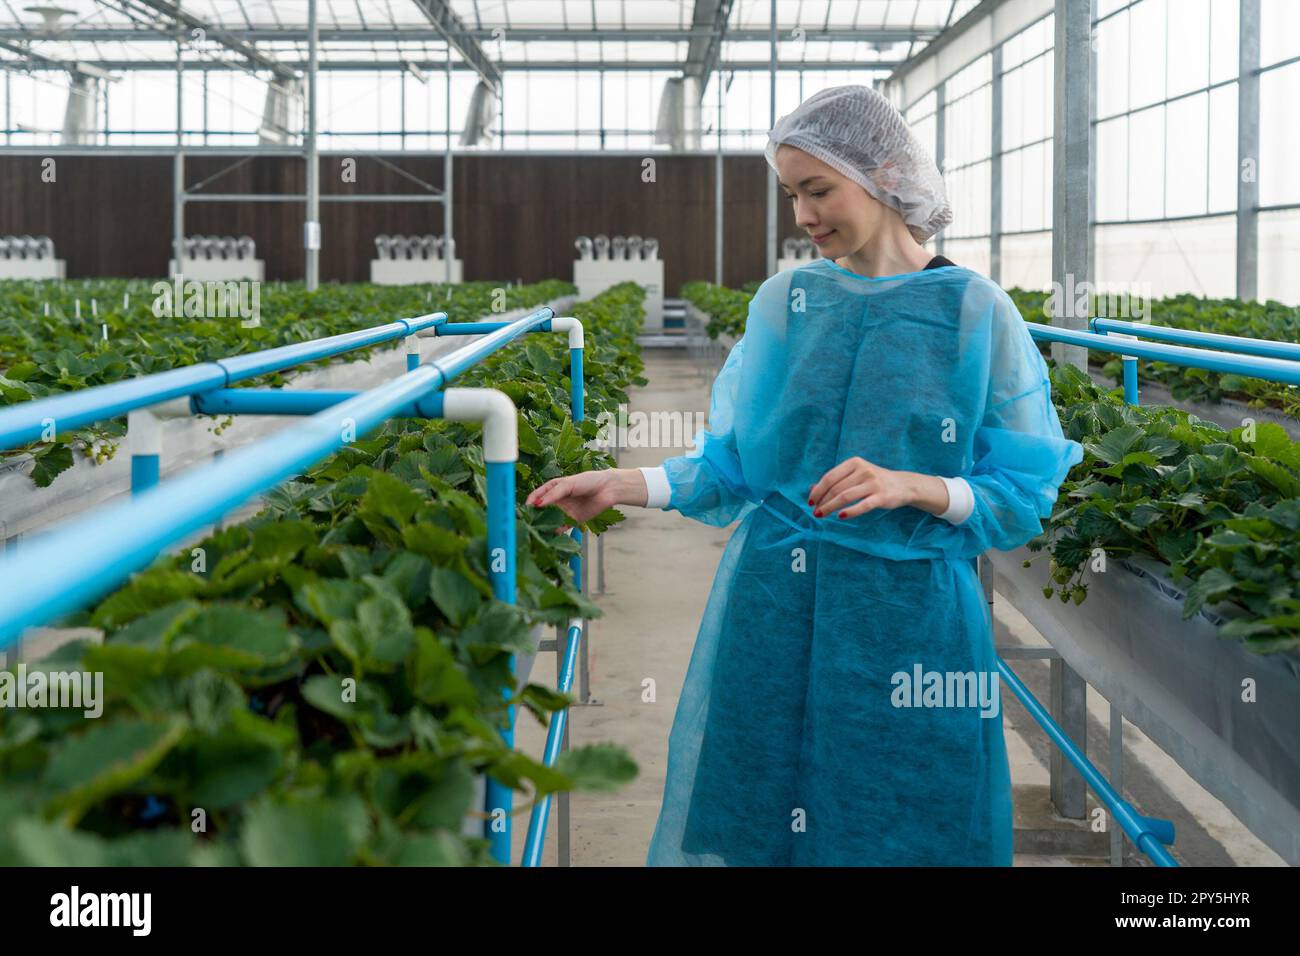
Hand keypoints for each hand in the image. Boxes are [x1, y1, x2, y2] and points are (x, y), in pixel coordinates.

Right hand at [526, 468, 645, 525]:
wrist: (608, 489)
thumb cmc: (588, 481)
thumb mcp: (568, 484)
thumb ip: (553, 495)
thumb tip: (537, 504)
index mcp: (554, 488)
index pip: (537, 495)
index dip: (530, 502)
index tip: (524, 509)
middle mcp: (557, 500)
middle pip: (541, 509)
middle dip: (534, 515)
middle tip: (526, 522)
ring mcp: (564, 510)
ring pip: (550, 519)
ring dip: (543, 524)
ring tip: (535, 530)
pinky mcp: (573, 520)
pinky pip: (561, 527)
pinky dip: (555, 532)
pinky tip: (549, 535)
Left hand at [807, 457, 918, 518]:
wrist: (903, 485)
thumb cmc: (873, 481)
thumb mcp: (856, 475)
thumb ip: (837, 480)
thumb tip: (812, 489)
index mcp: (854, 462)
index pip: (830, 477)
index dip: (818, 490)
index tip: (810, 501)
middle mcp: (863, 470)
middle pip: (836, 488)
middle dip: (822, 501)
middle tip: (815, 512)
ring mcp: (873, 483)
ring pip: (845, 497)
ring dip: (830, 507)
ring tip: (821, 515)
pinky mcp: (882, 496)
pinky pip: (862, 505)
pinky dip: (850, 512)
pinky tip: (840, 517)